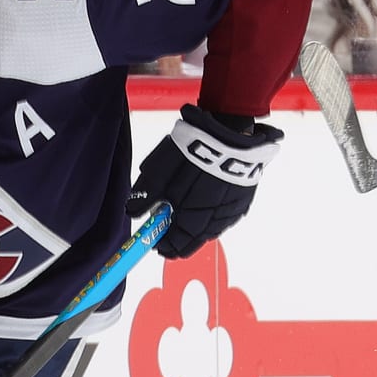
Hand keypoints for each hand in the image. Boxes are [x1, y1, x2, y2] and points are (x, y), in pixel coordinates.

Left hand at [126, 104, 282, 259]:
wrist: (230, 130)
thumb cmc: (192, 150)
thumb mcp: (161, 169)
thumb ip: (147, 194)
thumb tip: (132, 212)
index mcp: (195, 213)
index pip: (179, 242)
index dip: (167, 246)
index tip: (157, 246)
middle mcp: (217, 216)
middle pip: (198, 239)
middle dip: (182, 241)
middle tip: (169, 239)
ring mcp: (233, 208)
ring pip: (213, 230)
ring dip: (198, 231)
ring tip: (185, 224)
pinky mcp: (244, 198)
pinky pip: (227, 217)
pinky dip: (214, 219)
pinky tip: (206, 212)